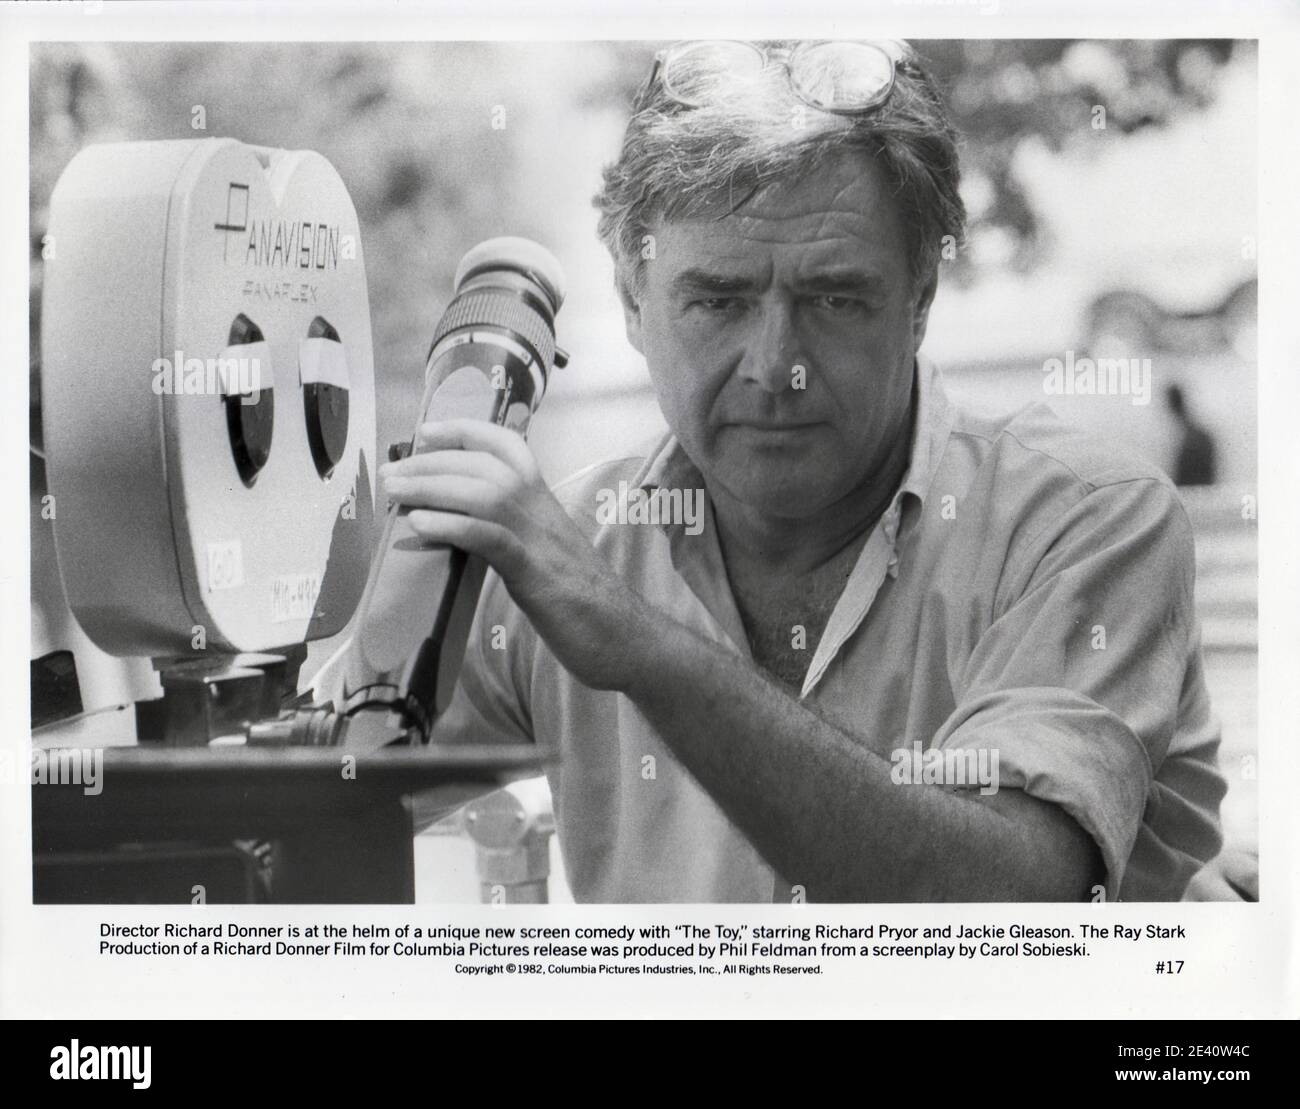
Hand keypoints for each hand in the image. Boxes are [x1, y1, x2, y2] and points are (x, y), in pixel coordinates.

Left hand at [377, 418, 647, 690]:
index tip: (426, 433)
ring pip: (484, 493)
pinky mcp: (536, 573)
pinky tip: (421, 524)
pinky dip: (454, 525)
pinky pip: (492, 538)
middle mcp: (543, 510)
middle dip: (431, 464)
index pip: (508, 447)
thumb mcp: (542, 556)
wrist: (623, 637)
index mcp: (545, 503)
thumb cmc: (583, 603)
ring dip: (433, 487)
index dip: (465, 432)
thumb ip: (510, 537)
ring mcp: (540, 540)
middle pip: (484, 466)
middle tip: (391, 475)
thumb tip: (465, 533)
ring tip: (395, 492)